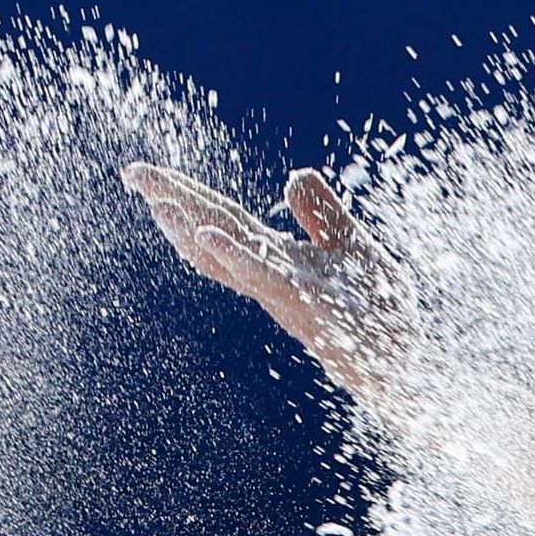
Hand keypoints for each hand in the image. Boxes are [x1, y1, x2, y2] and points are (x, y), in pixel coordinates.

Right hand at [124, 160, 414, 404]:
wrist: (402, 362)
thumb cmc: (379, 312)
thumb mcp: (354, 246)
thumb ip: (323, 213)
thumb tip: (293, 175)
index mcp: (277, 258)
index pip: (224, 218)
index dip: (187, 194)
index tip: (146, 173)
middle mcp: (270, 274)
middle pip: (214, 230)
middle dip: (174, 202)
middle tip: (132, 173)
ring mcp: (282, 291)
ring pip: (227, 256)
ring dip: (191, 230)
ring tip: (158, 202)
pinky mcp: (304, 305)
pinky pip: (262, 278)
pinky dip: (234, 257)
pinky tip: (208, 236)